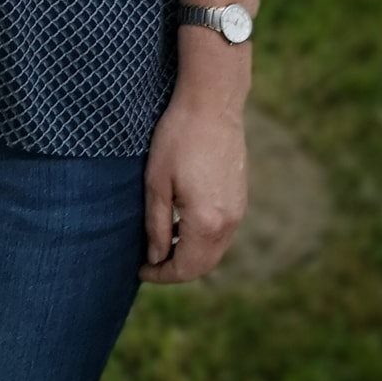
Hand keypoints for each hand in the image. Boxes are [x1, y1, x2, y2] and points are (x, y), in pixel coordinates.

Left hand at [139, 92, 246, 284]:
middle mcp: (229, 222)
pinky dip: (203, 239)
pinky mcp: (241, 197)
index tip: (141, 270)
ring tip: (162, 245)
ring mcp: (239, 210)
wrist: (212, 105)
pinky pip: (222, 232)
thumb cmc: (177, 138)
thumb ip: (157, 226)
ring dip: (190, 255)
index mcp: (207, 222)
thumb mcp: (156, 183)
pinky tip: (182, 224)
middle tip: (150, 263)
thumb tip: (156, 258)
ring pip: (215, 250)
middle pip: (204, 265)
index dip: (161, 275)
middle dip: (176, 270)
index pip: (185, 268)